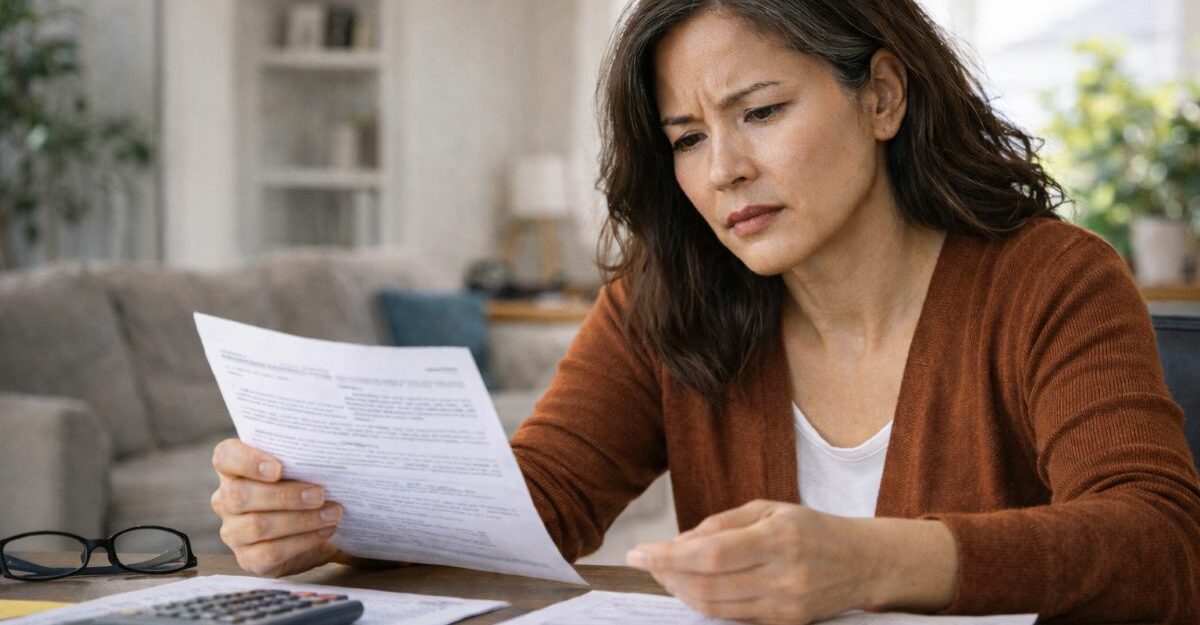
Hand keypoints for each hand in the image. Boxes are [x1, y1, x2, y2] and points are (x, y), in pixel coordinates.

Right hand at [210, 438, 346, 576]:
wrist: (318, 530)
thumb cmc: (306, 489)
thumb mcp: (302, 470)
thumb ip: (300, 460)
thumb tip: (324, 457)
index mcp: (234, 469)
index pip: (225, 457)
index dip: (247, 461)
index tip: (278, 469)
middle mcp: (226, 500)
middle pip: (240, 494)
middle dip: (284, 495)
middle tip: (319, 495)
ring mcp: (233, 532)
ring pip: (257, 525)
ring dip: (300, 519)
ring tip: (332, 514)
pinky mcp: (248, 558)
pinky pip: (269, 552)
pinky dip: (302, 541)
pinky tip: (324, 531)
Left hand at [626, 500, 956, 624]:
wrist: (863, 564)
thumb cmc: (811, 529)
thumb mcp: (768, 509)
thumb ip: (721, 524)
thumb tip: (677, 544)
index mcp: (778, 537)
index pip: (709, 555)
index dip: (667, 557)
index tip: (638, 552)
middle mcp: (782, 576)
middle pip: (706, 585)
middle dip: (666, 574)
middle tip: (647, 560)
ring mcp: (784, 606)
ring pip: (714, 607)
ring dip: (679, 590)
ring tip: (665, 572)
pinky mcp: (784, 624)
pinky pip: (731, 618)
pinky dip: (704, 602)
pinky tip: (691, 586)